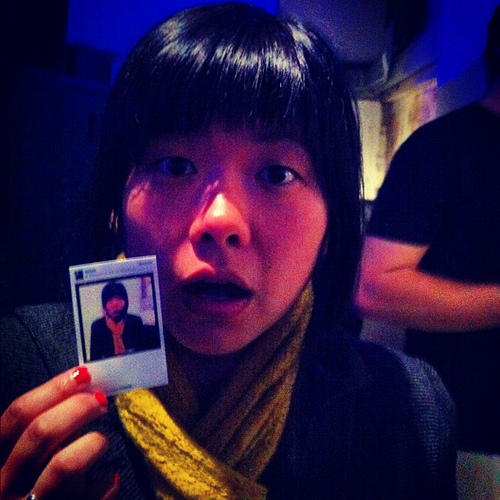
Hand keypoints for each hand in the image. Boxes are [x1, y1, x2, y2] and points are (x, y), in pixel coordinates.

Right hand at [0, 367, 118, 498]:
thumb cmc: (33, 492)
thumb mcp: (28, 465)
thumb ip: (45, 436)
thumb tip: (82, 393)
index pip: (15, 416)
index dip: (51, 389)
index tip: (83, 374)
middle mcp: (7, 486)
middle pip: (40, 434)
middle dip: (76, 408)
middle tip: (100, 400)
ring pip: (63, 465)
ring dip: (93, 443)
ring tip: (102, 441)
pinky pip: (90, 494)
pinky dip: (106, 480)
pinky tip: (109, 476)